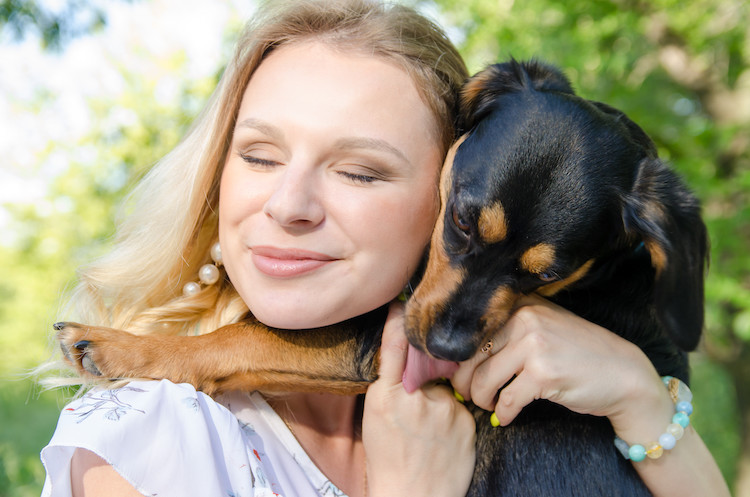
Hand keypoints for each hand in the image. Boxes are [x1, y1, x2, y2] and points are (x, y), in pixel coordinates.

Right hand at [363, 301, 475, 496]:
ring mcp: (446, 410)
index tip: (403, 303)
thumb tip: (405, 350)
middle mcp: (417, 399)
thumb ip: (390, 382)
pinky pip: (461, 402)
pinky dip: (453, 411)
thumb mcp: (375, 415)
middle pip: (426, 360)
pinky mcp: (467, 421)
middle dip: (425, 363)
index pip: (395, 344)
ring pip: (446, 383)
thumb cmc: (388, 457)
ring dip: (440, 392)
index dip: (400, 319)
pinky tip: (443, 433)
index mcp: (386, 396)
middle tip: (418, 390)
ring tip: (428, 423)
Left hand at [451, 295, 672, 438]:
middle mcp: (525, 319)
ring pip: (484, 379)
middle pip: (473, 356)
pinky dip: (503, 413)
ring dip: (481, 399)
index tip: (457, 373)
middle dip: (464, 381)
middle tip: (467, 395)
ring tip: (488, 406)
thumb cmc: (579, 353)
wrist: (623, 373)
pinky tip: (507, 417)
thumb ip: (509, 332)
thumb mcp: (544, 327)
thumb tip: (462, 355)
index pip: (473, 332)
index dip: (459, 357)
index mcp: (522, 305)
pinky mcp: (543, 374)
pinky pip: (507, 400)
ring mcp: (534, 345)